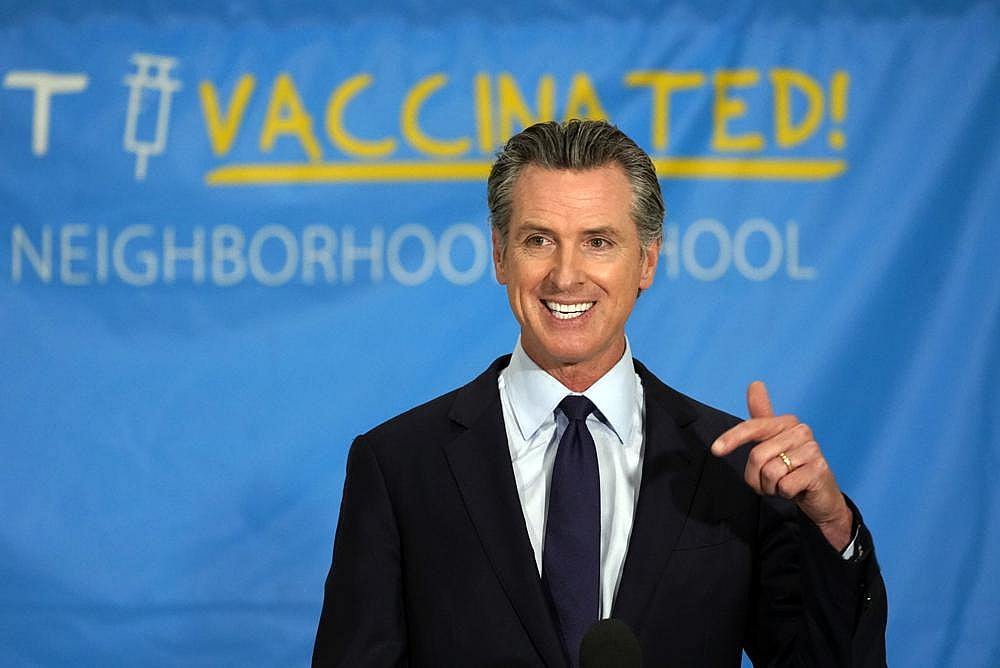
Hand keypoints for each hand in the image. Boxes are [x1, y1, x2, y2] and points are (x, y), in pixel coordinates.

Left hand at [710, 381, 852, 549]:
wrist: (820, 495)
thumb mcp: (774, 441)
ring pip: (770, 472)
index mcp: (788, 422)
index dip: (732, 438)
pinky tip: (795, 490)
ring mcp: (813, 451)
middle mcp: (802, 431)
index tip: (715, 450)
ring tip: (782, 485)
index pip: (753, 427)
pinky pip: (784, 486)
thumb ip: (762, 415)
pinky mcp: (819, 471)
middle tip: (768, 482)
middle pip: (757, 456)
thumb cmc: (792, 467)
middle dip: (755, 476)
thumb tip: (755, 383)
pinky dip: (784, 493)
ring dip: (769, 487)